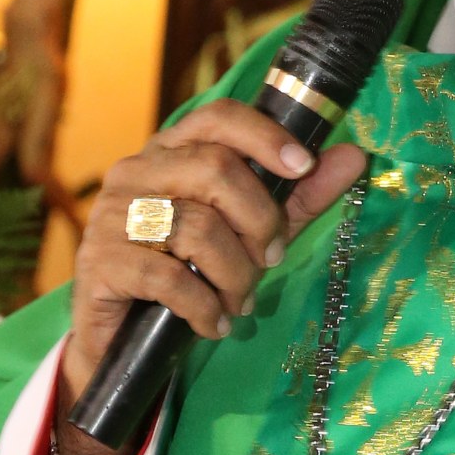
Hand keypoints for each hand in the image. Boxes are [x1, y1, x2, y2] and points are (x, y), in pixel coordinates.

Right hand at [62, 100, 366, 408]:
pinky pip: (167, 278)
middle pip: (215, 169)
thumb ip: (299, 195)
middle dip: (260, 220)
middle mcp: (137, 170)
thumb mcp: (250, 230)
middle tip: (273, 259)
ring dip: (235, 274)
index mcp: (172, 150)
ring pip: (197, 228)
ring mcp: (112, 214)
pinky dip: (203, 307)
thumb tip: (355, 157)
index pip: (219, 117)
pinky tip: (215, 324)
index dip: (265, 136)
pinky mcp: (99, 260)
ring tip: (241, 301)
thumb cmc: (190, 268)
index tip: (304, 167)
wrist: (120, 337)